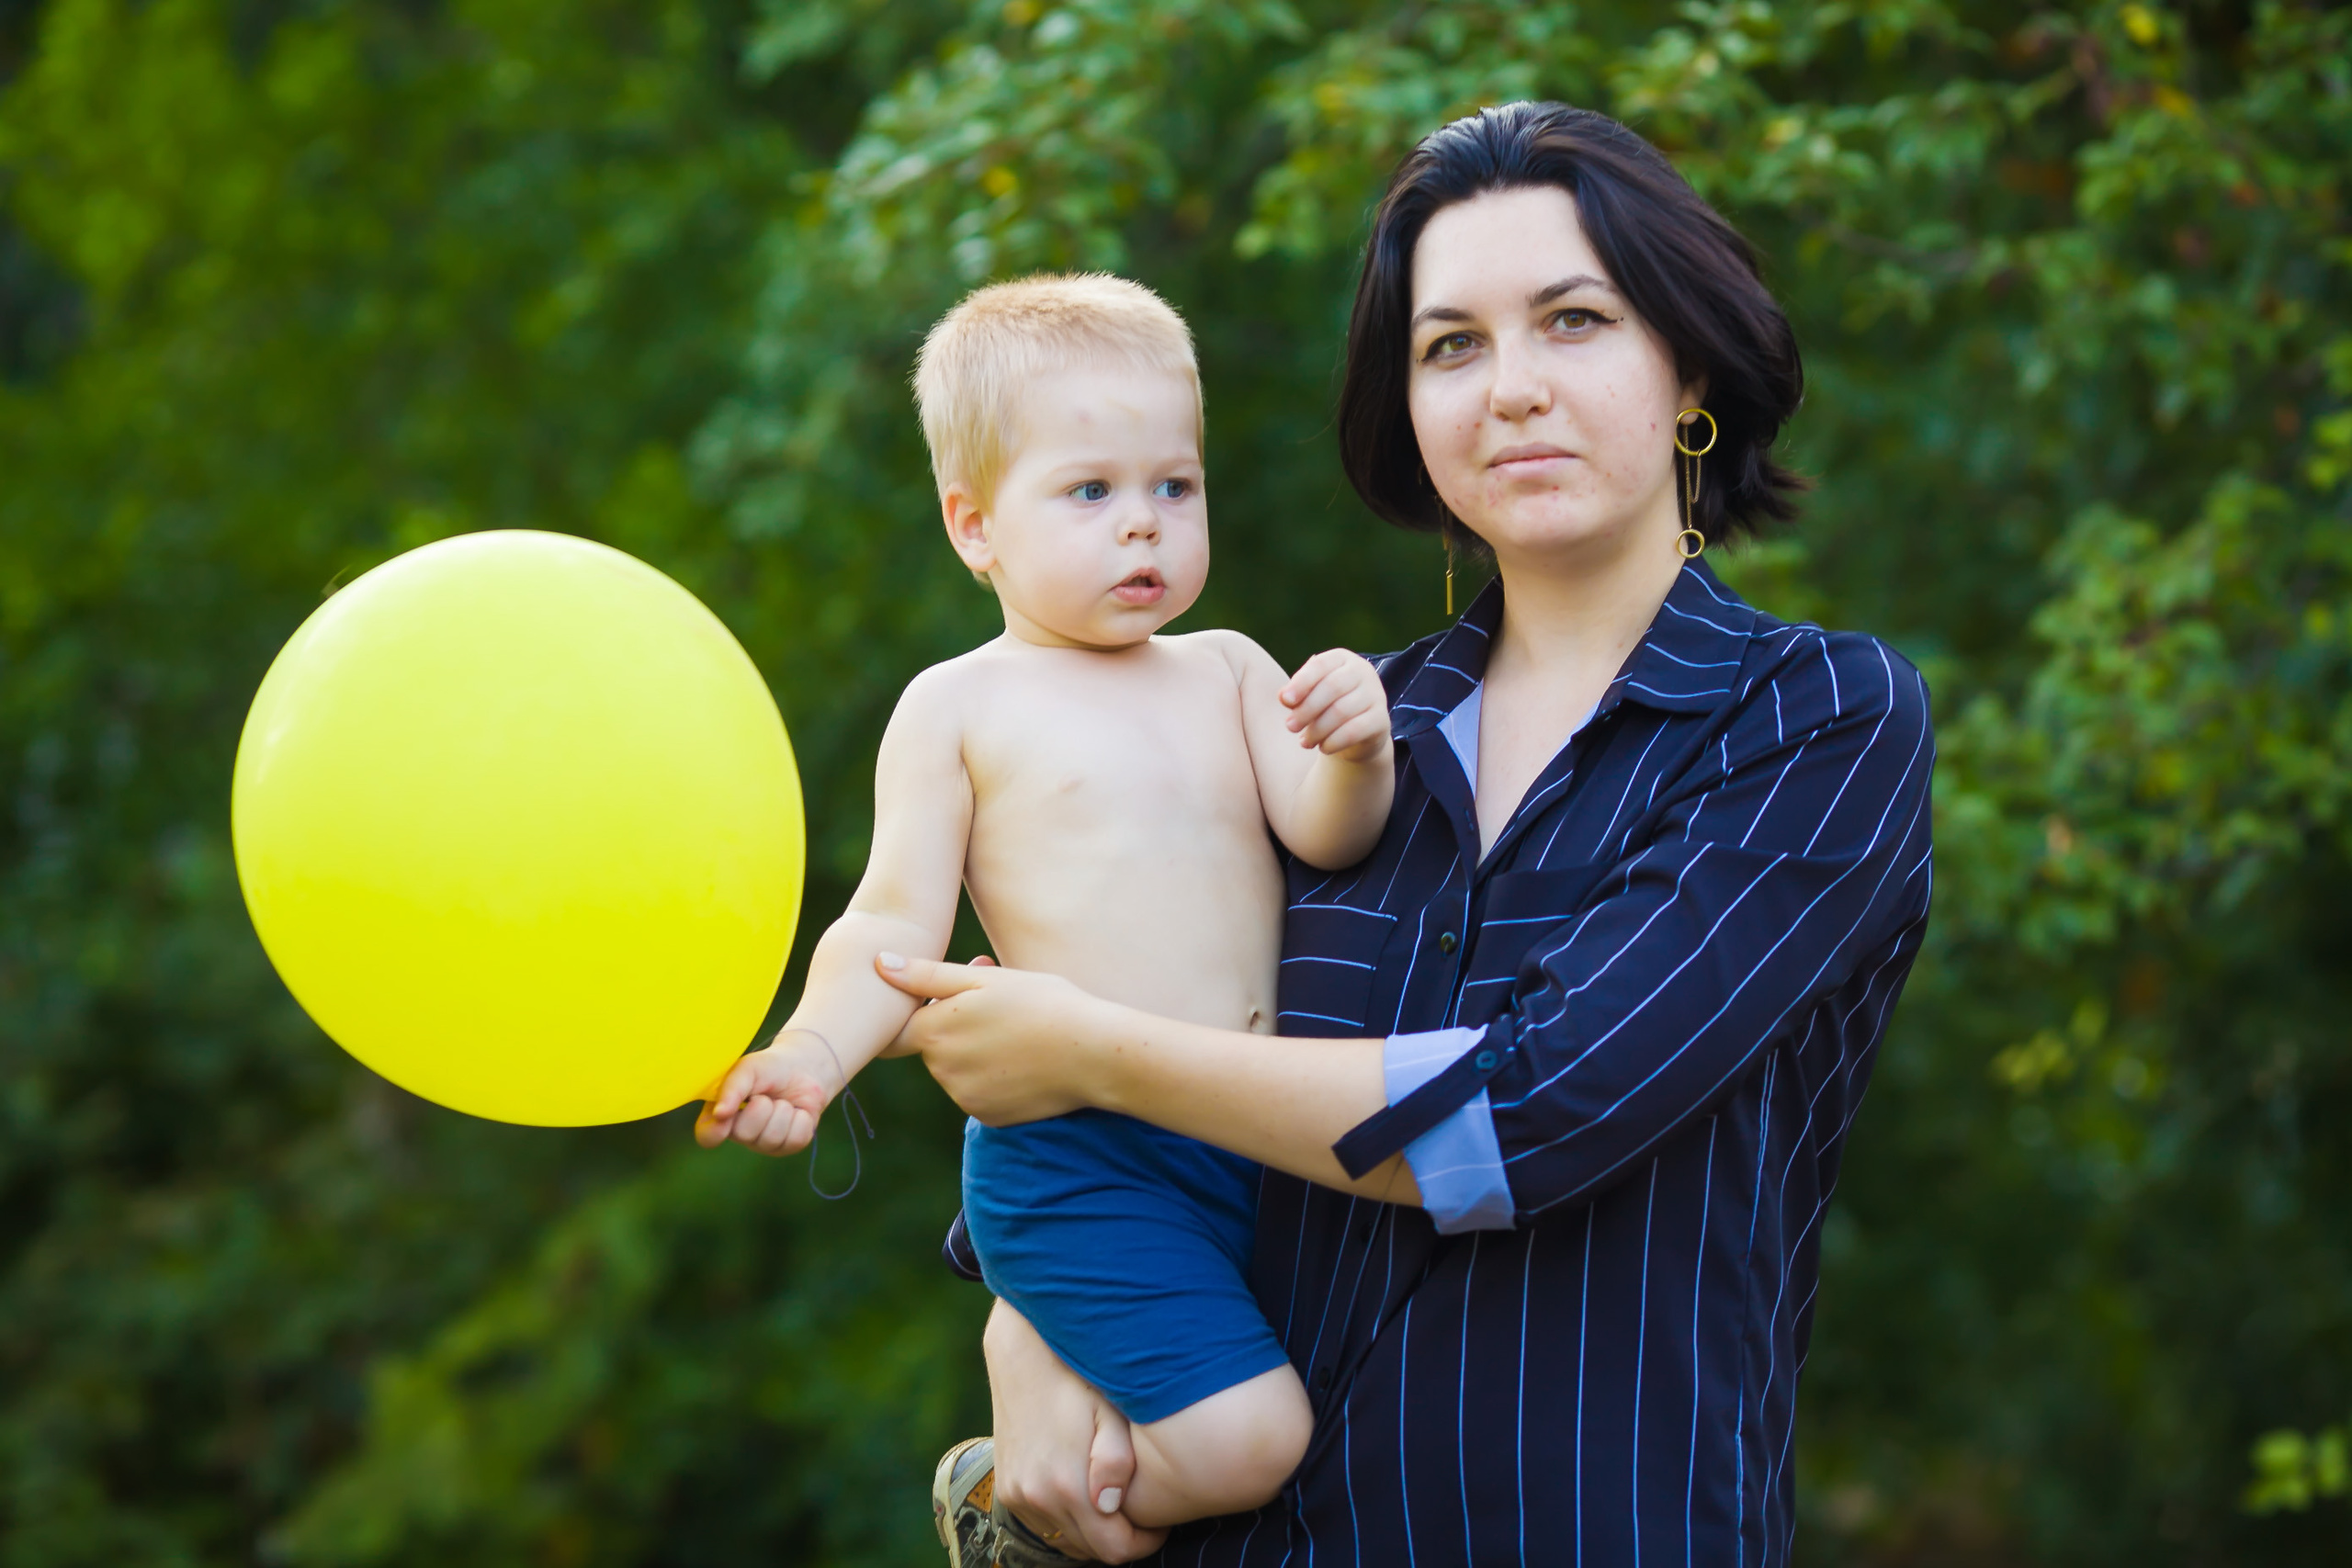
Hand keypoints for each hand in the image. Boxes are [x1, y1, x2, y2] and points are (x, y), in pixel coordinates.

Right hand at [693, 1029, 840, 1153]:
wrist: (803, 1068)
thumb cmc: (768, 1069)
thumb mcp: (747, 1069)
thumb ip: (732, 1088)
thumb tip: (719, 1113)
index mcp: (722, 1115)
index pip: (707, 1136)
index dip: (714, 1132)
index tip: (724, 1117)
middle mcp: (741, 1134)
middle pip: (745, 1134)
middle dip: (761, 1107)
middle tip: (765, 1095)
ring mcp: (765, 1143)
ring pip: (773, 1138)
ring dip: (782, 1110)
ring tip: (780, 1100)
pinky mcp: (789, 1146)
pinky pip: (795, 1139)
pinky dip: (800, 1118)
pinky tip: (796, 1110)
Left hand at [875, 953, 1105, 1124]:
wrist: (1093, 1053)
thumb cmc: (1042, 1004)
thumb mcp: (985, 980)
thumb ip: (926, 975)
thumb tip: (878, 963)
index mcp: (935, 1032)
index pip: (896, 1032)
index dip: (915, 1013)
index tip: (937, 1003)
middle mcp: (942, 1071)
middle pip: (932, 1047)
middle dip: (955, 1025)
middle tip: (998, 1002)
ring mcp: (965, 1098)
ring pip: (955, 1070)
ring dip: (974, 1051)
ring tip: (1018, 1030)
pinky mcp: (988, 1116)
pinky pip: (978, 1093)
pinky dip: (993, 1078)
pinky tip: (1024, 1061)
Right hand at [985, 1300, 1166, 1561]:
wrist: (1024, 1355)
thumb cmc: (1078, 1380)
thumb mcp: (1109, 1413)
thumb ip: (1116, 1462)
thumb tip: (1112, 1507)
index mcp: (1067, 1484)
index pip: (1113, 1548)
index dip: (1144, 1542)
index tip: (1159, 1523)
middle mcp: (1036, 1497)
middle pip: (1090, 1550)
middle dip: (1121, 1537)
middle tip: (1140, 1511)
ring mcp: (1018, 1495)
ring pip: (1065, 1541)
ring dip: (1093, 1532)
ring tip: (1114, 1500)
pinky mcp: (1007, 1488)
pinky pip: (1043, 1526)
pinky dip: (1067, 1521)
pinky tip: (1084, 1493)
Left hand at [1279, 649, 1391, 762]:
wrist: (1357, 734)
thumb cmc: (1325, 707)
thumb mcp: (1308, 697)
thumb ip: (1295, 694)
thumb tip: (1284, 696)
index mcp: (1342, 659)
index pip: (1320, 665)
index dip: (1301, 682)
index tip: (1285, 701)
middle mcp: (1363, 672)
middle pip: (1332, 687)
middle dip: (1307, 709)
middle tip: (1290, 726)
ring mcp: (1376, 694)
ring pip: (1342, 711)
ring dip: (1317, 729)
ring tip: (1304, 742)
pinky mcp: (1382, 719)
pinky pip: (1355, 730)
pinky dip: (1334, 741)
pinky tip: (1322, 748)